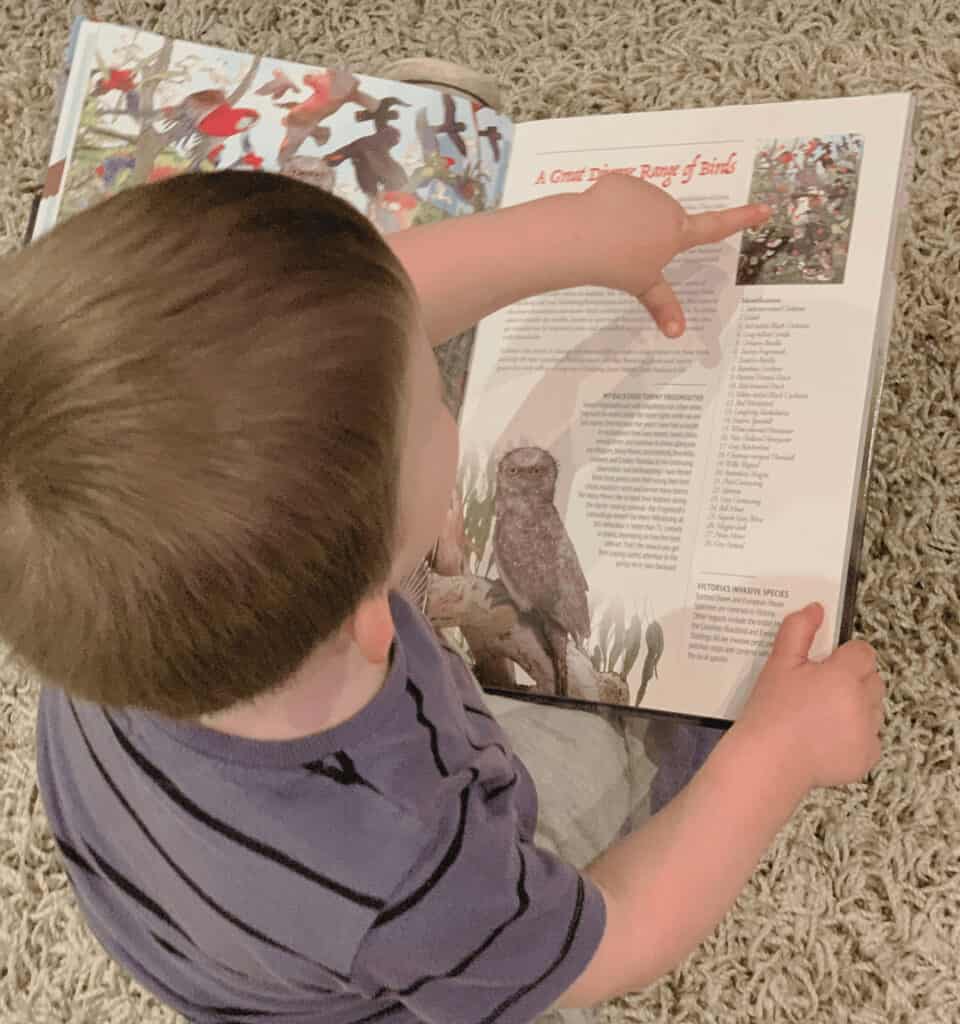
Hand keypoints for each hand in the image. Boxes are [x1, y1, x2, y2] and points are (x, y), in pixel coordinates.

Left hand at [578, 173, 770, 337]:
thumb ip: (662, 305)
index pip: (716, 227)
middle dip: (651, 232)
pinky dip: (611, 207)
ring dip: (631, 220)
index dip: (742, 219)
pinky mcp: (621, 181)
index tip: (765, 208)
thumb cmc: (616, 264)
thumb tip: (677, 333)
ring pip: (641, 207)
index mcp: (677, 233)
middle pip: (664, 221)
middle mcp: (666, 207)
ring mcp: (644, 191)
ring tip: (611, 238)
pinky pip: (618, 196)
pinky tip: (599, 220)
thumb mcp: (642, 287)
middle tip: (628, 251)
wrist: (581, 237)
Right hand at [734, 602, 884, 790]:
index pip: (863, 652)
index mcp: (844, 675)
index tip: (822, 668)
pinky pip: (870, 738)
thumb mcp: (779, 663)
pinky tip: (825, 739)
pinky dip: (854, 736)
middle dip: (852, 680)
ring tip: (820, 716)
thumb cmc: (770, 709)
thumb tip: (816, 608)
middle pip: (872, 679)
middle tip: (819, 691)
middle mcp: (864, 703)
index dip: (843, 657)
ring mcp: (868, 733)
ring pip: (873, 708)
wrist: (768, 760)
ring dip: (856, 707)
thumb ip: (798, 630)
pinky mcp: (867, 758)